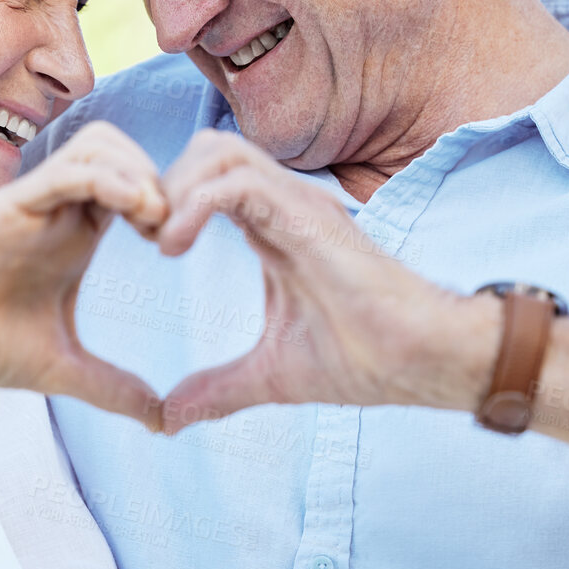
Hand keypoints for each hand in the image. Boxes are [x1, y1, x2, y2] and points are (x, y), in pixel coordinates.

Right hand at [0, 121, 169, 428]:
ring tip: (153, 216)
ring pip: (97, 146)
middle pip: (120, 150)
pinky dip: (105, 177)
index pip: (132, 182)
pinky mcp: (7, 207)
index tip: (177, 243)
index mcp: (74, 232)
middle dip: (158, 176)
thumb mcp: (63, 370)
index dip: (165, 201)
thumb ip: (114, 389)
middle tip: (171, 225)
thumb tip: (163, 424)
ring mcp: (32, 203)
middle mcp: (56, 209)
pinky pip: (63, 172)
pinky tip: (132, 206)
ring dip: (136, 170)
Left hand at [153, 130, 498, 431]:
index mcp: (276, 227)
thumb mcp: (272, 376)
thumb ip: (220, 388)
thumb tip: (169, 419)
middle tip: (145, 238)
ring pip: (219, 150)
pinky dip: (194, 204)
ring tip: (159, 242)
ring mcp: (300, 203)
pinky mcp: (310, 217)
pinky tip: (175, 248)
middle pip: (208, 148)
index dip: (168, 201)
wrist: (424, 360)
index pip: (209, 177)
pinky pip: (238, 182)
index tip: (148, 249)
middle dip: (164, 183)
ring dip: (175, 188)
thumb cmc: (367, 359)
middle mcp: (286, 203)